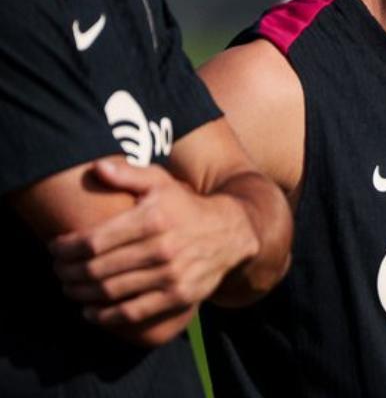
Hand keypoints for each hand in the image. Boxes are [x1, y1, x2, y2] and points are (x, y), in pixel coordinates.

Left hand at [49, 159, 259, 331]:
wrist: (231, 233)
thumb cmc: (186, 206)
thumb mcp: (162, 182)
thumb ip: (129, 174)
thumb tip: (96, 168)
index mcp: (152, 219)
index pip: (92, 241)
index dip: (65, 248)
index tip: (54, 248)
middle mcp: (162, 248)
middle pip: (96, 269)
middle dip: (67, 272)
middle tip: (57, 271)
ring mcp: (171, 275)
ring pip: (110, 292)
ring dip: (80, 293)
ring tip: (69, 288)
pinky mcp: (179, 296)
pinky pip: (133, 312)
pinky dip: (105, 316)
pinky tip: (90, 311)